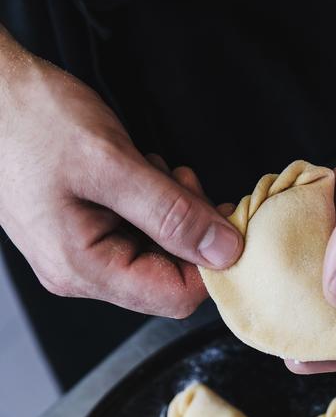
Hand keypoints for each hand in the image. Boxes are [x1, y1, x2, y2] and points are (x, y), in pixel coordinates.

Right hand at [0, 28, 241, 316]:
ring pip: (156, 251)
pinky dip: (151, 202)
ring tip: (151, 168)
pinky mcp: (81, 231)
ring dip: (171, 211)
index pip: (175, 296)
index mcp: (84, 268)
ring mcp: (79, 254)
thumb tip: (224, 251)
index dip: (211, 262)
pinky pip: (135, 232)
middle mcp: (80, 273)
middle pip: (167, 276)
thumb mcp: (111, 163)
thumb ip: (172, 213)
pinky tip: (138, 170)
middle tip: (182, 180)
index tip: (223, 219)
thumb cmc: (31, 119)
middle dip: (189, 231)